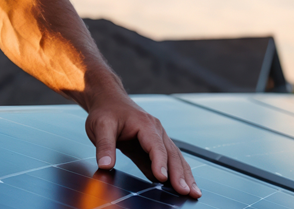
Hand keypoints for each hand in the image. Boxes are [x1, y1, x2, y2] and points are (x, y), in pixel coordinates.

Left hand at [86, 97, 200, 197]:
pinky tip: (181, 186)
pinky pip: (168, 160)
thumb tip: (105, 166)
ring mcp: (158, 138)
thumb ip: (104, 146)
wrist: (109, 101)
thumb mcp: (100, 127)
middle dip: (180, 174)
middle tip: (187, 192)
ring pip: (175, 158)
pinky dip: (176, 173)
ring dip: (184, 175)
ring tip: (193, 192)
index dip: (160, 163)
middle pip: (171, 154)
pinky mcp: (154, 147)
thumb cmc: (106, 112)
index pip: (156, 146)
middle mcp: (156, 131)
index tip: (162, 178)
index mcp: (145, 124)